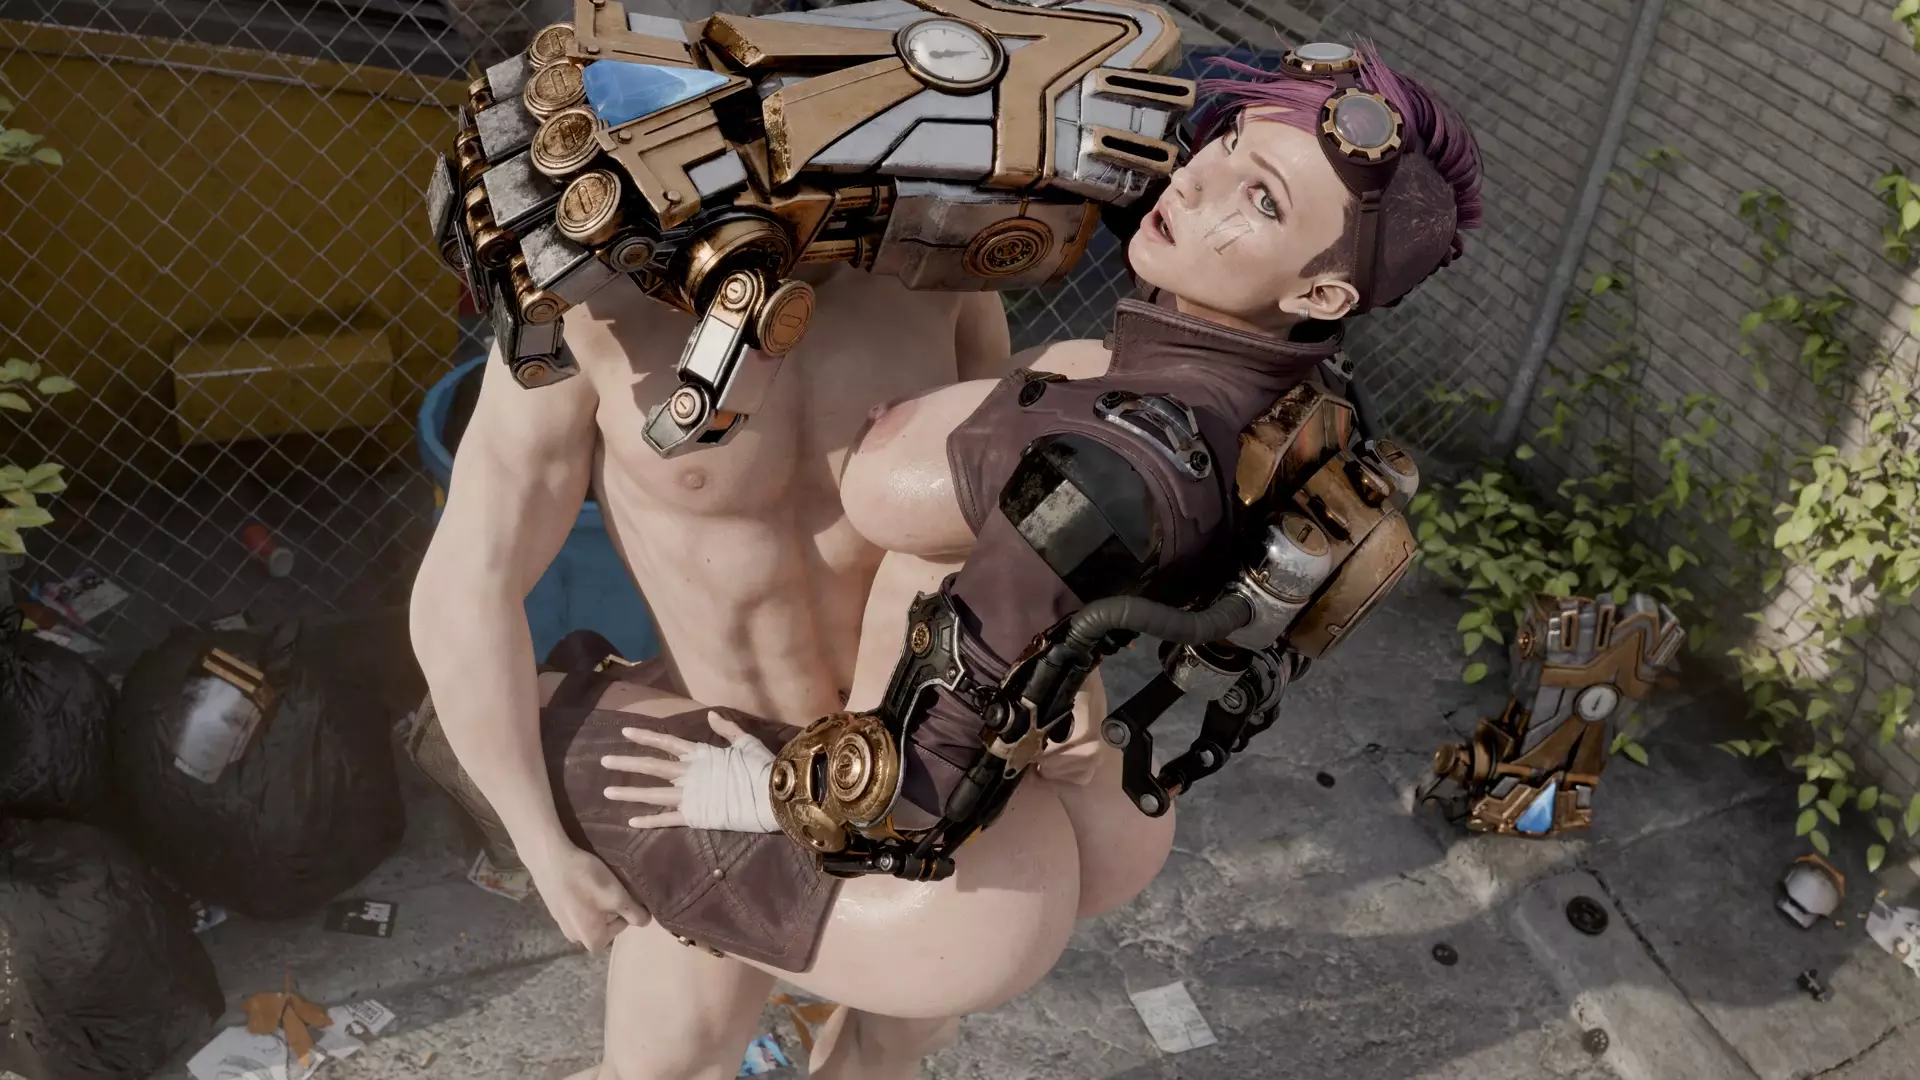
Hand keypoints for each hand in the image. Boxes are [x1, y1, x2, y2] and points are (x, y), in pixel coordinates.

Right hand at [524, 843, 647, 951]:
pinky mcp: (553, 909)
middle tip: (608, 887)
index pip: (619, 929)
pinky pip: (575, 908)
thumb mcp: (617, 896)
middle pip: (603, 924)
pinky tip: (580, 881)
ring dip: (595, 902)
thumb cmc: (586, 880)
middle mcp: (574, 937)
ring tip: (594, 883)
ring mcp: (561, 924)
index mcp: (591, 940)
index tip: (620, 894)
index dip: (624, 911)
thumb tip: (644, 922)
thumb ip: (634, 913)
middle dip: (609, 908)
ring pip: (589, 915)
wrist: (549, 859)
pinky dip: (581, 897)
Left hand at [602, 711, 779, 832]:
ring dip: (629, 792)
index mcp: (701, 754)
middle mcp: (689, 773)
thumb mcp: (746, 742)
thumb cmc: (762, 768)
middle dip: (626, 763)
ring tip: (607, 792)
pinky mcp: (694, 817)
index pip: (666, 743)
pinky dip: (649, 821)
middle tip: (603, 761)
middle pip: (651, 767)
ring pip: (652, 793)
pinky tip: (631, 822)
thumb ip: (727, 728)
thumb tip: (710, 714)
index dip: (645, 737)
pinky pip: (667, 819)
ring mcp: (689, 795)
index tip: (624, 732)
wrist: (771, 797)